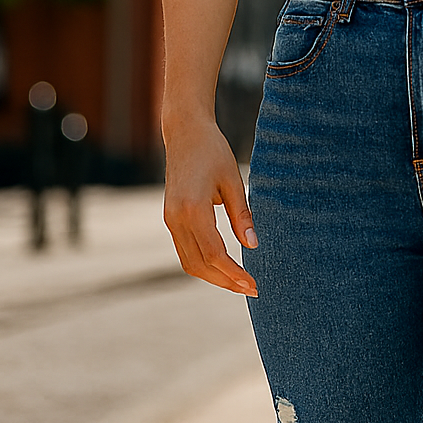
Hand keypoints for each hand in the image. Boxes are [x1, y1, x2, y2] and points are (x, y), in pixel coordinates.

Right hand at [163, 118, 258, 296]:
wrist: (185, 132)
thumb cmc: (213, 151)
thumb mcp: (233, 180)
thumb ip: (242, 215)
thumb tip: (253, 245)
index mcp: (193, 209)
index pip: (214, 254)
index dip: (233, 273)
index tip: (253, 284)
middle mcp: (176, 218)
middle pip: (199, 265)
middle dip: (225, 281)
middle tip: (251, 289)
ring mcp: (169, 219)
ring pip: (189, 261)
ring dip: (213, 276)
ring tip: (238, 283)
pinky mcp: (169, 218)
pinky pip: (184, 250)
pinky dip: (203, 263)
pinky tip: (222, 266)